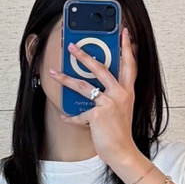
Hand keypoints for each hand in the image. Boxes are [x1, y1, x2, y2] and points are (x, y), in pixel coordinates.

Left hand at [53, 27, 143, 181]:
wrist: (122, 152)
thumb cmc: (120, 132)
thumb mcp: (121, 109)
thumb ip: (113, 95)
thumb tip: (95, 86)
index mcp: (127, 91)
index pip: (130, 64)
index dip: (127, 47)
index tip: (124, 32)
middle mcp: (120, 94)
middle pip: (101, 68)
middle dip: (84, 55)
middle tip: (72, 46)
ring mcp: (109, 103)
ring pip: (84, 86)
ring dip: (66, 78)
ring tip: (54, 72)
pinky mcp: (98, 114)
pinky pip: (79, 113)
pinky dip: (71, 116)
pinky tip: (65, 116)